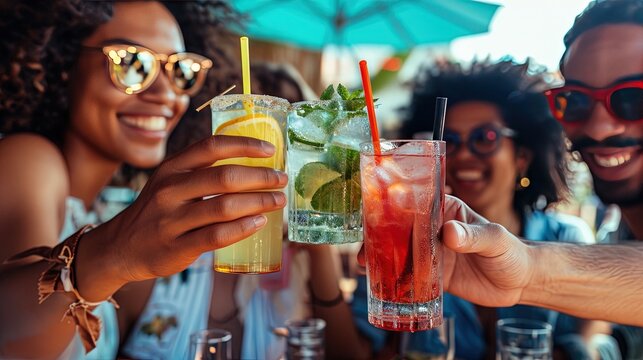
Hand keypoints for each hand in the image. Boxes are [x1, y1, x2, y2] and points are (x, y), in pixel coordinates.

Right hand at [88, 135, 287, 284]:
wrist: (119, 248)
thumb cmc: (157, 211)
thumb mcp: (170, 183)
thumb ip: (201, 172)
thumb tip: (252, 165)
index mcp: (172, 168)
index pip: (212, 146)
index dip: (245, 145)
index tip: (271, 149)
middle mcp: (170, 190)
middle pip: (225, 177)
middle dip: (261, 177)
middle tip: (281, 180)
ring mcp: (172, 220)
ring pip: (225, 207)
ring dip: (259, 202)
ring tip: (278, 201)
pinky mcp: (177, 247)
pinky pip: (216, 235)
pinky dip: (243, 228)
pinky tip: (259, 223)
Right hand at [357, 195, 533, 307]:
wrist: (520, 283)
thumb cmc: (511, 252)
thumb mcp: (495, 239)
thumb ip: (473, 236)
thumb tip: (449, 233)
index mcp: (445, 210)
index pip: (415, 202)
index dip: (393, 204)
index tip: (374, 210)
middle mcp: (432, 229)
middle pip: (399, 227)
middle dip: (378, 233)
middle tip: (364, 245)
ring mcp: (430, 252)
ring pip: (399, 251)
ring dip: (380, 255)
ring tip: (364, 264)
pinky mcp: (431, 275)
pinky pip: (407, 274)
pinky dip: (392, 277)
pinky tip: (378, 282)